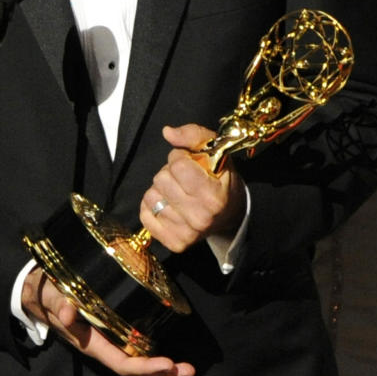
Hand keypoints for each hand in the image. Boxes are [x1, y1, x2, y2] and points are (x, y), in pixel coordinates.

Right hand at [21, 267, 194, 375]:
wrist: (40, 297)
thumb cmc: (49, 295)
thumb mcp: (51, 296)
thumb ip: (59, 304)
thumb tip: (68, 313)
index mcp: (91, 343)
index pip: (121, 363)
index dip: (145, 367)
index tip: (168, 364)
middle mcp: (102, 350)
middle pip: (134, 374)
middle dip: (161, 375)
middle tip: (187, 371)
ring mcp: (109, 346)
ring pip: (137, 370)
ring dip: (163, 373)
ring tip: (187, 372)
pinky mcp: (113, 339)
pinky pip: (135, 358)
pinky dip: (155, 364)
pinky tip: (172, 364)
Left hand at [139, 123, 246, 252]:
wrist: (231, 215)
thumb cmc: (220, 178)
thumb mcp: (215, 151)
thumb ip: (193, 135)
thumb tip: (167, 132)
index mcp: (214, 196)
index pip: (178, 165)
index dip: (180, 157)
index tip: (189, 161)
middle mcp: (201, 218)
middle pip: (161, 180)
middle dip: (169, 173)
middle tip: (183, 178)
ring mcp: (187, 233)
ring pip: (151, 197)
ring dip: (160, 190)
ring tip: (177, 191)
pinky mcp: (174, 243)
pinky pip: (145, 215)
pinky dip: (152, 206)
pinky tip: (168, 204)